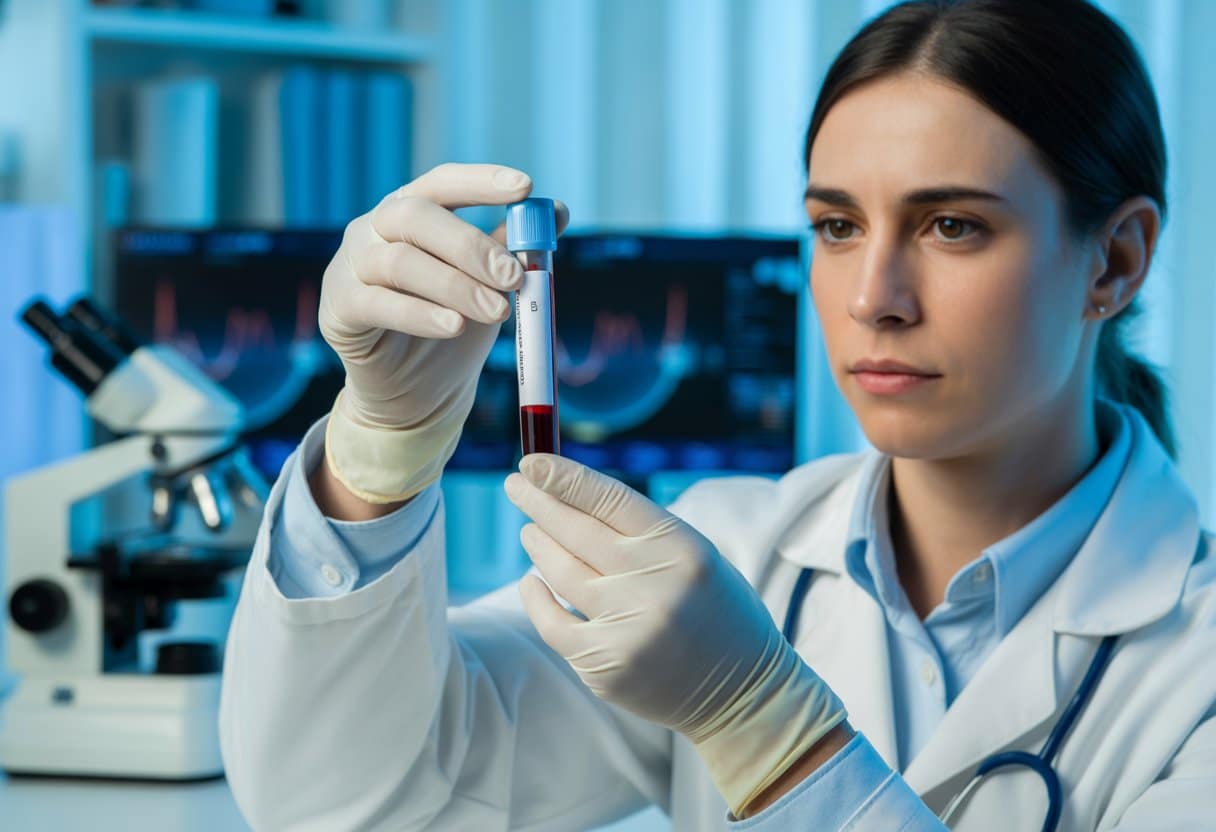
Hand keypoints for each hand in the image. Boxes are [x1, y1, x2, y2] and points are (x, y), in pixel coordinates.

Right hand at [317, 163, 567, 501]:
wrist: (412, 393)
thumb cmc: (449, 326)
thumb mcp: (486, 284)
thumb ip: (511, 247)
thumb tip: (558, 212)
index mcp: (411, 213)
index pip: (442, 183)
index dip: (480, 182)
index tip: (524, 188)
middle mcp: (373, 229)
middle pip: (415, 216)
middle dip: (470, 244)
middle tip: (513, 276)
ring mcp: (351, 267)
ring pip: (398, 262)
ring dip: (455, 285)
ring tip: (497, 311)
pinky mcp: (340, 310)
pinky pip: (377, 304)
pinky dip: (420, 315)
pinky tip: (455, 326)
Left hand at [503, 453, 847, 816]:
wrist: (741, 692)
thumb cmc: (710, 609)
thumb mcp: (692, 555)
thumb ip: (638, 531)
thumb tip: (566, 494)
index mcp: (682, 548)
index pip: (610, 499)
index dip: (565, 478)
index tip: (531, 463)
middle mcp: (655, 585)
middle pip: (577, 532)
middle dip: (538, 503)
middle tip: (516, 485)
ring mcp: (629, 629)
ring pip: (560, 573)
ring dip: (539, 545)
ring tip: (531, 531)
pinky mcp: (607, 666)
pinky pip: (551, 622)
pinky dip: (536, 597)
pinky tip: (533, 581)